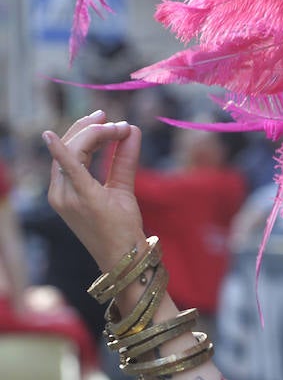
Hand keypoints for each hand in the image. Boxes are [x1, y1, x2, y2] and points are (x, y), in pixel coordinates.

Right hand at [43, 111, 148, 271]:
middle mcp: (60, 192)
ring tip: (120, 128)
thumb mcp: (122, 188)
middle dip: (91, 129)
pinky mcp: (82, 199)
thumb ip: (124, 159)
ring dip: (97, 135)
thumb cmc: (122, 228)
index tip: (109, 120)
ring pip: (74, 152)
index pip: (70, 151)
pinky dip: (61, 152)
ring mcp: (67, 196)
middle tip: (113, 120)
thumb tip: (132, 130)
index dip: (86, 131)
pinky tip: (52, 137)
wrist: (127, 258)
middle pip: (70, 148)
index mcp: (65, 190)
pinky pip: (68, 170)